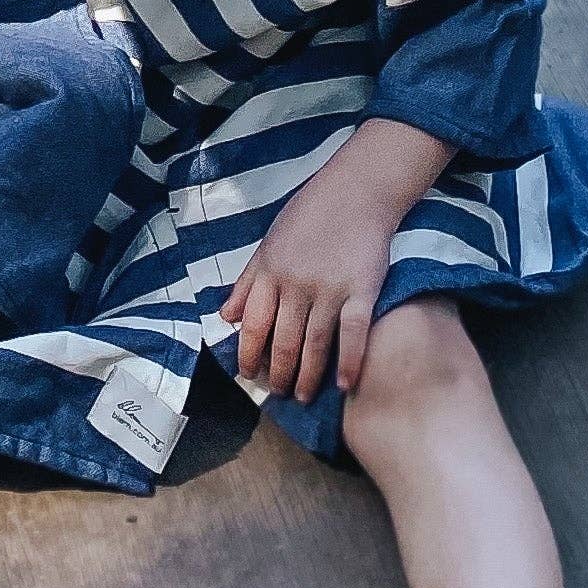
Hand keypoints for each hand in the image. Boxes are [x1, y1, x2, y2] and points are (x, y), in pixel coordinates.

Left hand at [227, 122, 443, 401]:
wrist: (356, 191)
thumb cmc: (310, 215)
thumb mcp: (270, 243)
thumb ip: (248, 281)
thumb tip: (226, 316)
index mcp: (270, 271)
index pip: (253, 324)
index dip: (248, 353)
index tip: (247, 374)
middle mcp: (296, 284)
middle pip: (283, 341)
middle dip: (277, 372)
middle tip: (278, 392)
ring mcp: (329, 289)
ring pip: (314, 344)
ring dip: (307, 376)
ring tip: (301, 396)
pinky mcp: (361, 291)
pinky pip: (353, 334)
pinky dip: (348, 362)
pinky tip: (344, 385)